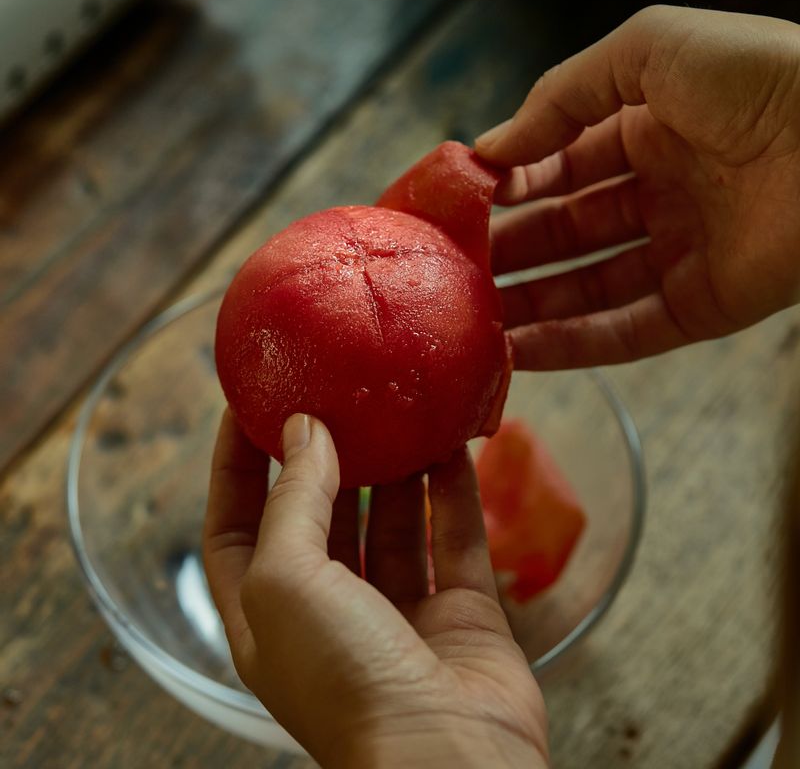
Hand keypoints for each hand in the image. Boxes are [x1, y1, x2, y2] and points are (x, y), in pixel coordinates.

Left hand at [203, 410, 547, 768]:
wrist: (448, 760)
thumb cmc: (344, 682)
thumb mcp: (286, 582)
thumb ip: (293, 501)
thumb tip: (304, 432)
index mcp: (268, 615)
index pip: (236, 522)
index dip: (236, 462)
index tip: (249, 402)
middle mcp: (329, 612)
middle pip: (320, 515)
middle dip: (326, 455)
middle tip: (336, 394)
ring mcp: (398, 611)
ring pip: (393, 520)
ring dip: (396, 467)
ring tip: (398, 408)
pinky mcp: (459, 609)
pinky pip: (454, 534)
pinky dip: (453, 490)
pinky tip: (452, 444)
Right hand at [476, 5, 799, 368]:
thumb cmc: (759, 80)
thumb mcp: (649, 51)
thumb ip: (563, 94)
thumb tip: (493, 148)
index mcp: (650, 130)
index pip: (560, 165)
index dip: (511, 185)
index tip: (461, 207)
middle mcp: (661, 194)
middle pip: (567, 233)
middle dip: (510, 252)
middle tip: (457, 271)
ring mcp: (681, 255)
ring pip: (587, 289)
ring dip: (529, 306)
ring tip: (472, 320)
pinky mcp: (702, 308)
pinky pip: (624, 332)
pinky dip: (570, 345)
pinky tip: (519, 351)